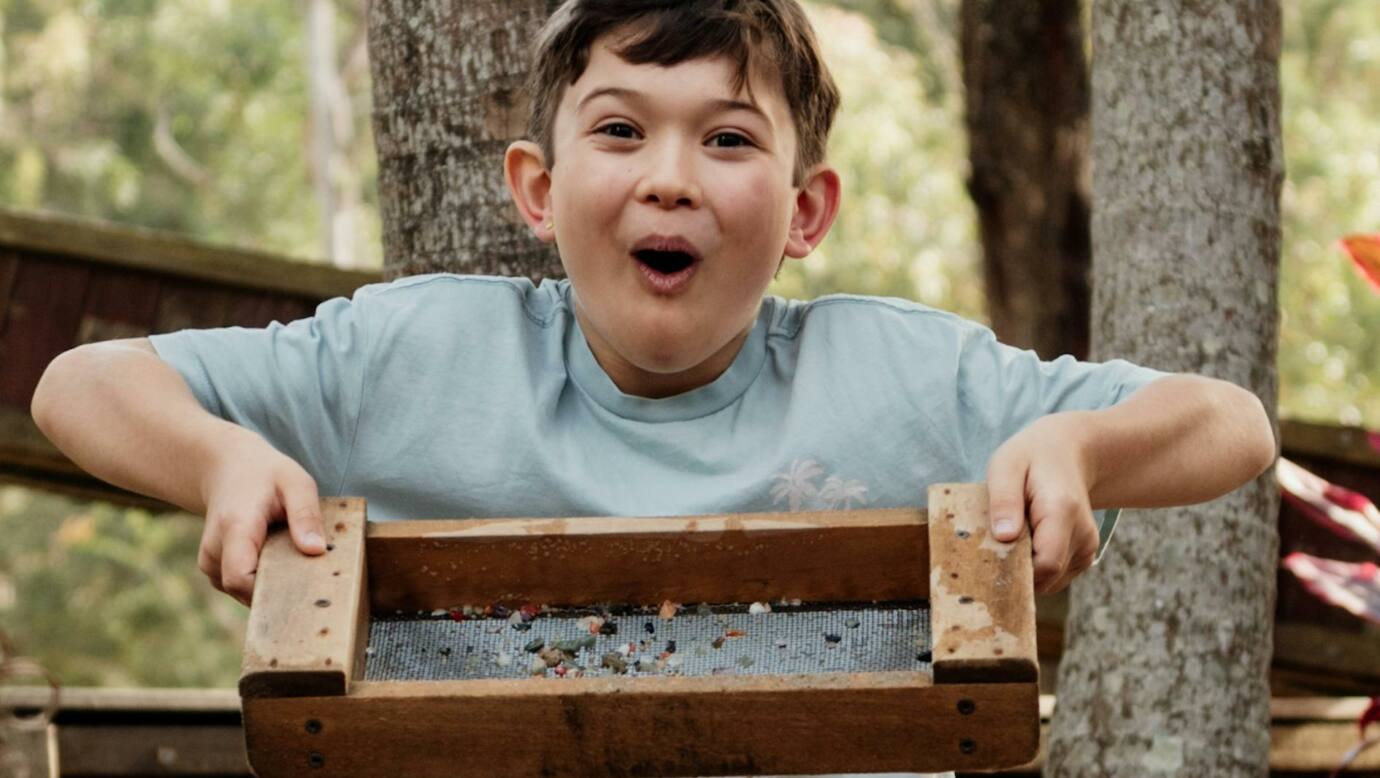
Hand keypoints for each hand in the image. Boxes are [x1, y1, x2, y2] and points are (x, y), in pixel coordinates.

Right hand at [196, 428, 326, 605]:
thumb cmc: (266, 474)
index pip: (240, 578)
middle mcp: (214, 550)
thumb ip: (306, 515)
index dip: (271, 590)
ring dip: (270, 585)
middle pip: (243, 590)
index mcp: (234, 527)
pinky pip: (241, 589)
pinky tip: (277, 561)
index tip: (304, 586)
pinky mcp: (216, 570)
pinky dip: (262, 582)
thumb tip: (316, 550)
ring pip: (243, 593)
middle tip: (309, 578)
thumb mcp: (295, 483)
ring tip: (292, 560)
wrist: (229, 468)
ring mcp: (211, 563)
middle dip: (278, 591)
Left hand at [985, 412, 1099, 592]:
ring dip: (1026, 569)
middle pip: (1047, 576)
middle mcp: (1083, 533)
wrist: (1066, 454)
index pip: (1046, 564)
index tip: (991, 558)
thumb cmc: (1030, 459)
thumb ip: (1004, 500)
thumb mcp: (1006, 467)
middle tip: (994, 546)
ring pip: (1050, 581)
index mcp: (1062, 510)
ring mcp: (1087, 547)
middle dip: (1017, 571)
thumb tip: (1004, 536)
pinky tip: (1027, 541)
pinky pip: (1054, 578)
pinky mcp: (1084, 556)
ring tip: (1014, 536)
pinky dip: (1036, 568)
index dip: (1017, 571)